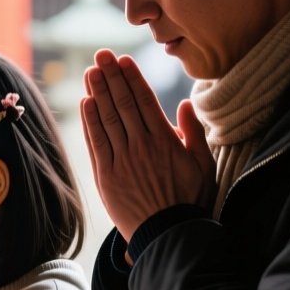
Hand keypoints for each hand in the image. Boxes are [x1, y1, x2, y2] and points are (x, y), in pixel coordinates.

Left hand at [80, 50, 215, 242]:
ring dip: (97, 92)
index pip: (145, 101)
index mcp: (165, 141)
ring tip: (90, 71)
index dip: (132, 78)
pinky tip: (86, 102)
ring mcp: (122, 160)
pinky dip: (89, 121)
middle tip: (101, 54)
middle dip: (111, 77)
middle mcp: (141, 146)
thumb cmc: (189, 200)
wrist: (168, 235)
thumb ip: (194, 133)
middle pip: (123, 104)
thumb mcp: (204, 165)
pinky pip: (96, 142)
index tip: (123, 61)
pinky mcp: (106, 176)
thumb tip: (185, 104)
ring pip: (107, 119)